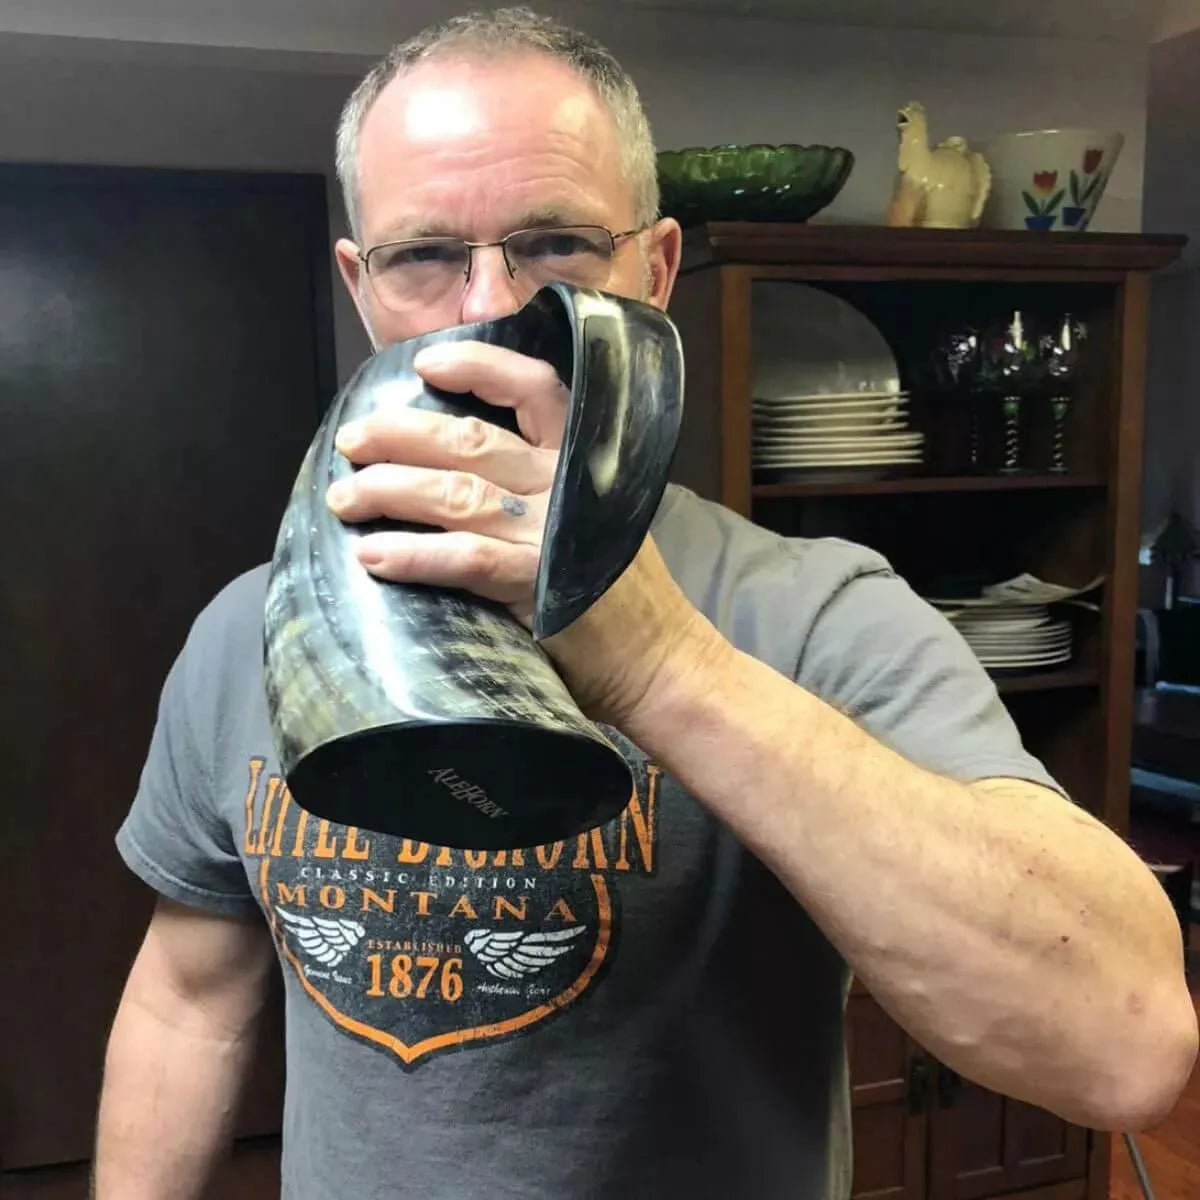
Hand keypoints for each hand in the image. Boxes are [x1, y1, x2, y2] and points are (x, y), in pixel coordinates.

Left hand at [326, 339, 723, 726]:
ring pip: (455, 493)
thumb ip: (535, 489)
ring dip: (389, 492)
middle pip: (470, 440)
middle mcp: (563, 486)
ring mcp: (550, 534)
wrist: (658, 658)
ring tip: (344, 500)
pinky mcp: (537, 585)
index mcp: (578, 460)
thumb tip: (448, 467)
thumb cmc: (613, 592)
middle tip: (350, 442)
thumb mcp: (587, 519)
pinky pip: (464, 558)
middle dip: (399, 434)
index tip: (427, 363)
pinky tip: (372, 556)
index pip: (534, 390)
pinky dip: (413, 554)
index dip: (479, 367)